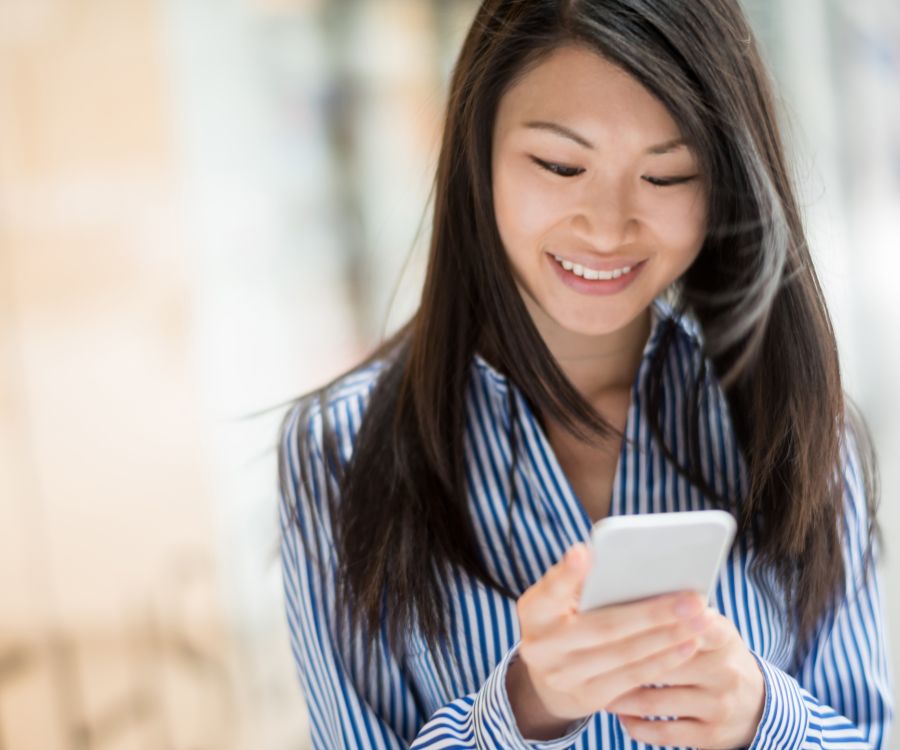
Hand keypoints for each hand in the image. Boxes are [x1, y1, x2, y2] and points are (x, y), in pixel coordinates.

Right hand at [506, 542, 710, 740]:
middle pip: (603, 627)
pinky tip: (687, 644)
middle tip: (692, 599)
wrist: (547, 678)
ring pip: (625, 654)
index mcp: (534, 610)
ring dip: (668, 637)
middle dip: (653, 613)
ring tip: (701, 619)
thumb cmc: (563, 621)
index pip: (550, 589)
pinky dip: (663, 659)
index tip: (585, 553)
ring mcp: (564, 676)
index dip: (567, 573)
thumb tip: (620, 560)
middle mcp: (542, 646)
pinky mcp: (588, 699)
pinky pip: (632, 678)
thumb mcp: (558, 600)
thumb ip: (580, 583)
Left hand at [605, 609, 765, 748]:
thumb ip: (681, 616)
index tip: (622, 618)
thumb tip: (631, 596)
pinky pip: (663, 733)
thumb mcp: (712, 630)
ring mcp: (718, 706)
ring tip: (595, 684)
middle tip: (588, 655)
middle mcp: (725, 671)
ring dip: (620, 695)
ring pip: (655, 701)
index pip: (691, 624)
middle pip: (663, 663)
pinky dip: (635, 724)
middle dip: (623, 661)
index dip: (658, 622)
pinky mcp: (710, 737)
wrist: (758, 706)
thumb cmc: (716, 656)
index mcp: (723, 637)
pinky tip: (619, 715)